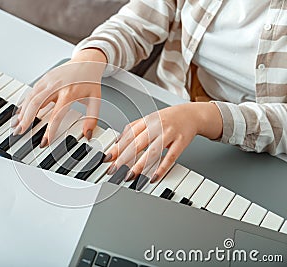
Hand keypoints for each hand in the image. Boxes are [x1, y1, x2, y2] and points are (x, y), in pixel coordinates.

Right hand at [11, 48, 106, 146]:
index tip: (44, 142)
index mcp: (69, 93)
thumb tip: (87, 135)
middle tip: (20, 132)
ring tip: (16, 124)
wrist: (88, 61)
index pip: (56, 115)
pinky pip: (32, 91)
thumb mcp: (96, 100)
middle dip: (26, 119)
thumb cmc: (90, 80)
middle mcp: (56, 86)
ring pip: (31, 97)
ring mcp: (49, 81)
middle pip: (36, 104)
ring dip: (22, 112)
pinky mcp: (45, 78)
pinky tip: (20, 112)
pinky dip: (24, 103)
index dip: (49, 130)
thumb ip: (92, 119)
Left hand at [105, 102, 222, 181]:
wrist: (192, 114)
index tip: (108, 158)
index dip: (117, 147)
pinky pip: (170, 157)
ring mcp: (169, 134)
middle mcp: (157, 126)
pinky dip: (161, 168)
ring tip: (130, 175)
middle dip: (124, 157)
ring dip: (140, 165)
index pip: (129, 135)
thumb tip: (117, 142)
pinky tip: (153, 177)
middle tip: (114, 169)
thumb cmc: (168, 118)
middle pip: (138, 143)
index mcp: (147, 120)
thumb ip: (133, 129)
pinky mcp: (181, 142)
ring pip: (153, 151)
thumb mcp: (149, 119)